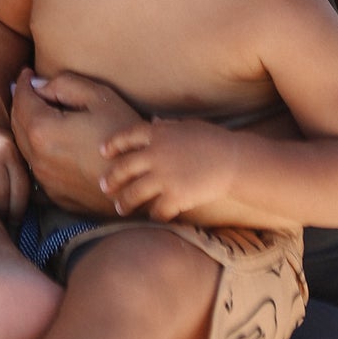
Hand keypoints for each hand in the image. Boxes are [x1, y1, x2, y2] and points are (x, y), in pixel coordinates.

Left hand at [9, 69, 146, 212]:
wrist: (142, 181)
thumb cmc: (123, 134)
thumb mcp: (99, 97)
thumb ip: (64, 84)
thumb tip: (38, 85)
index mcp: (43, 131)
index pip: (21, 100)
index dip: (22, 83)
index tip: (27, 73)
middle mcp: (38, 158)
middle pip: (17, 124)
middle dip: (21, 103)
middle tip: (29, 89)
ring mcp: (46, 180)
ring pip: (25, 147)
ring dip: (27, 127)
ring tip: (39, 111)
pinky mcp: (57, 195)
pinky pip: (37, 166)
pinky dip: (38, 149)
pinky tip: (51, 141)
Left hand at [99, 119, 239, 221]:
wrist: (234, 160)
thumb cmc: (213, 140)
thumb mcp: (187, 126)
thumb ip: (166, 126)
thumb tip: (152, 121)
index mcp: (158, 134)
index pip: (126, 137)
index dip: (113, 144)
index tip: (103, 152)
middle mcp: (156, 154)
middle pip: (124, 167)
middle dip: (111, 178)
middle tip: (104, 186)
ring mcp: (164, 176)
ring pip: (134, 192)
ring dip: (125, 202)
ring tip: (120, 208)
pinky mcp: (176, 196)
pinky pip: (157, 210)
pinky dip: (153, 215)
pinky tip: (152, 217)